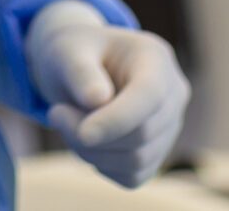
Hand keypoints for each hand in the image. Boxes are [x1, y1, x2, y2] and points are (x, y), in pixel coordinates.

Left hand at [27, 3, 189, 186]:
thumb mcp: (66, 51)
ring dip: (91, 152)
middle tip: (55, 113)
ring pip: (137, 161)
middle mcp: (173, 93)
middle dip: (91, 134)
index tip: (83, 133)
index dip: (118, 119)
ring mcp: (169, 126)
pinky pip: (132, 177)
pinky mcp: (156, 154)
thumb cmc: (74, 54)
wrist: (78, 68)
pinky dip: (101, 165)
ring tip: (65, 122)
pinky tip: (85, 140)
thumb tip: (97, 100)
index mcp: (155, 57)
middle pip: (143, 133)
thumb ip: (80, 72)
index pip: (150, 95)